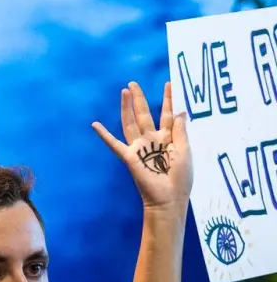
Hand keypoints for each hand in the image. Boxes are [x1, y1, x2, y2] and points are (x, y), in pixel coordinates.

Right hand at [91, 81, 191, 210]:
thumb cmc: (181, 178)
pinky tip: (95, 124)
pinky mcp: (129, 156)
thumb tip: (180, 111)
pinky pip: (114, 143)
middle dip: (140, 99)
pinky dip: (104, 134)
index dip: (168, 100)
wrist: (169, 198)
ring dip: (126, 108)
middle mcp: (152, 139)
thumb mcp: (185, 151)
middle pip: (145, 114)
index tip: (169, 84)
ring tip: (124, 92)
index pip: (167, 115)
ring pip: (131, 123)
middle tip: (133, 83)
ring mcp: (139, 147)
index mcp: (167, 139)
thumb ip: (181, 131)